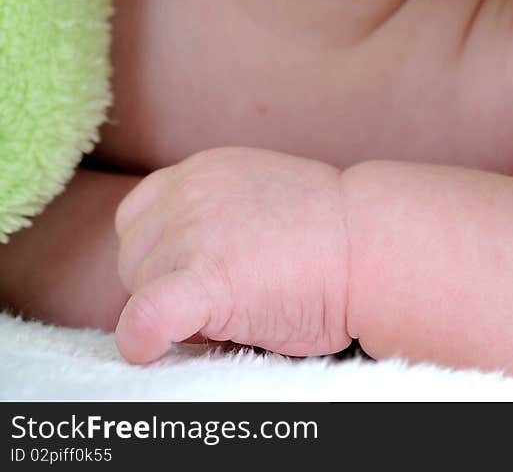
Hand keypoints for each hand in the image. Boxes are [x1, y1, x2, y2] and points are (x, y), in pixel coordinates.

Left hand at [113, 147, 350, 364]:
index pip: (138, 217)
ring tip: (234, 307)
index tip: (198, 270)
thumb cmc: (326, 231)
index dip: (160, 253)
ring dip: (173, 311)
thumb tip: (177, 263)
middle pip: (135, 258)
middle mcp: (189, 192)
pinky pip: (147, 315)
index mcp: (201, 169)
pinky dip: (143, 336)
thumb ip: (211, 210)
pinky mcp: (207, 279)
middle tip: (227, 294)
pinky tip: (150, 349)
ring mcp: (195, 232)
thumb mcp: (256, 193)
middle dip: (166, 285)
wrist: (371, 243)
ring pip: (140, 291)